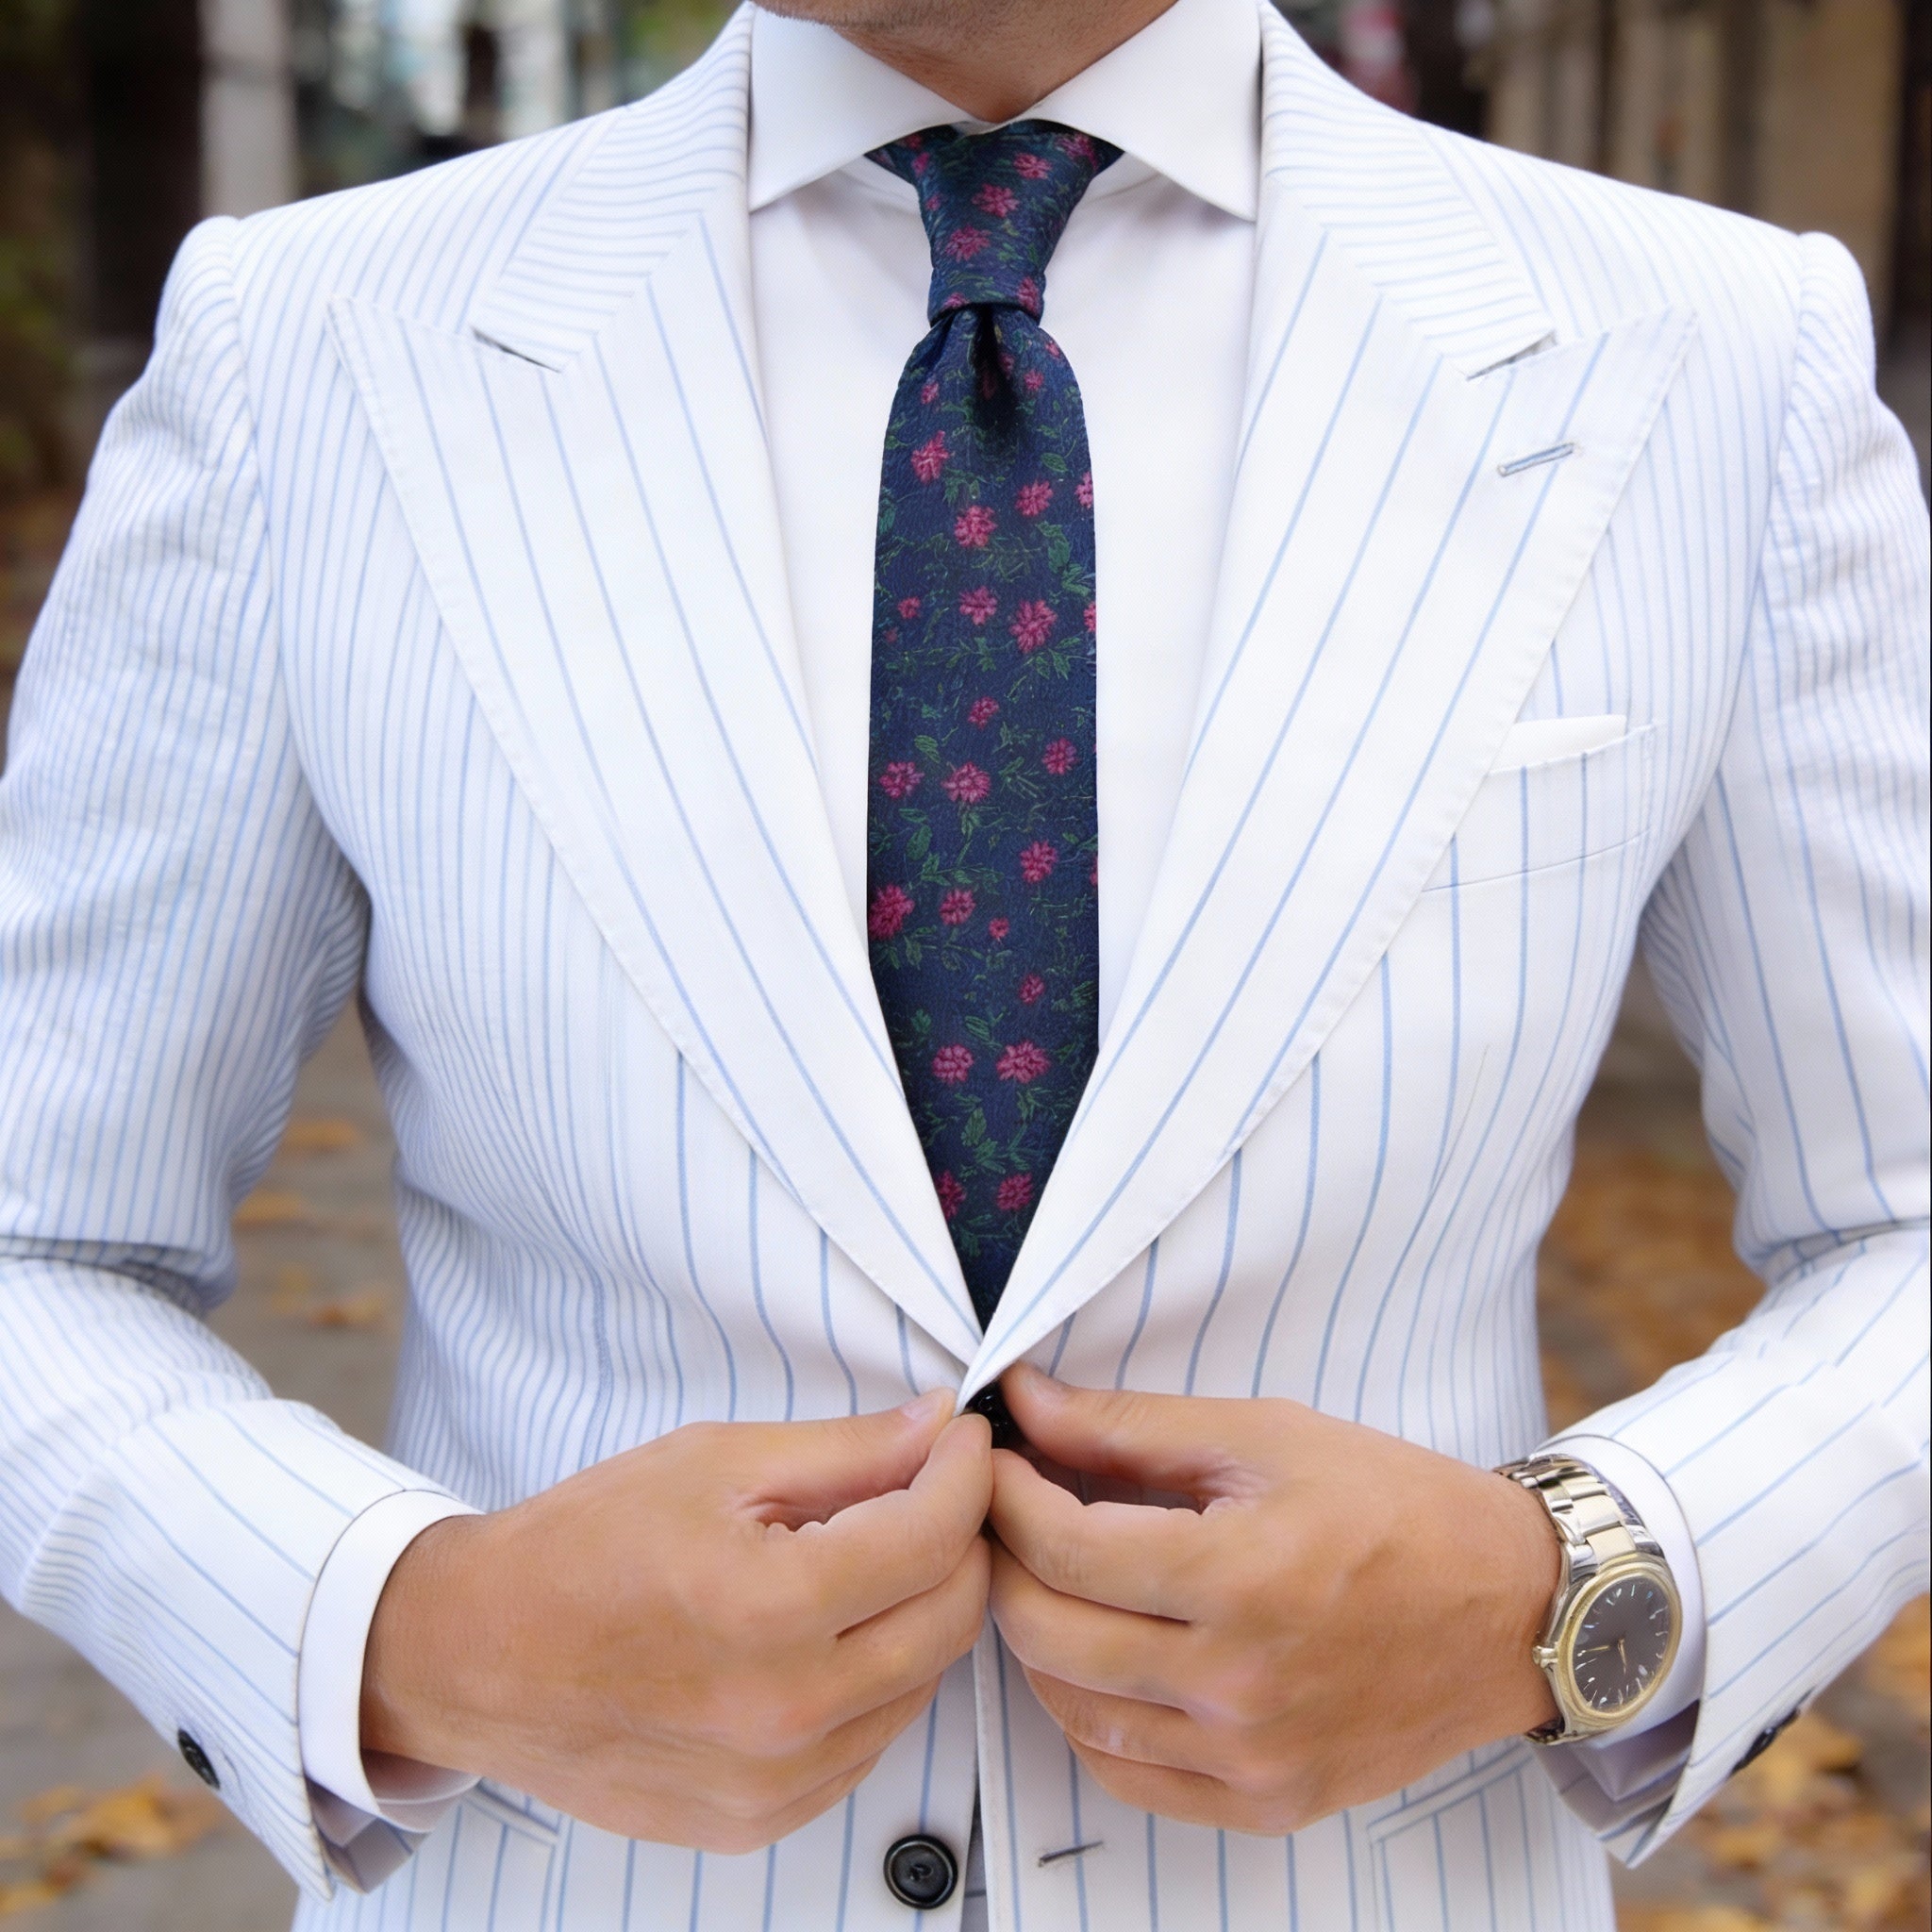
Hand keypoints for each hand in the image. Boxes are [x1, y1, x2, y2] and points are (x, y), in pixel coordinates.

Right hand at [362, 1393, 991, 1851]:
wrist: (477, 1656)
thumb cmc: (579, 1550)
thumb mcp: (714, 1462)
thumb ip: (844, 1450)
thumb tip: (936, 1428)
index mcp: (769, 1610)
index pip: (933, 1537)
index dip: (966, 1473)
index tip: (964, 1440)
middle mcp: (783, 1713)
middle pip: (950, 1618)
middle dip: (962, 1539)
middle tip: (936, 1488)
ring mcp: (775, 1783)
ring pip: (921, 1684)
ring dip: (923, 1610)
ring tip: (875, 1554)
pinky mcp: (761, 1820)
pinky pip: (870, 1744)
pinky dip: (878, 1679)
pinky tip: (834, 1630)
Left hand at [986, 1364, 1558, 1834]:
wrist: (1509, 1609)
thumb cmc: (1395, 1507)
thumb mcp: (1265, 1436)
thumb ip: (1131, 1425)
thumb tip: (1027, 1402)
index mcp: (1241, 1578)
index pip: (1063, 1549)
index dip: (1006, 1497)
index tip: (994, 1461)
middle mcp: (1240, 1684)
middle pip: (1048, 1634)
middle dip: (1004, 1562)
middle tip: (1007, 1514)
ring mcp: (1252, 1757)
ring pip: (1073, 1712)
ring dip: (1037, 1640)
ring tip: (1051, 1578)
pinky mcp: (1266, 1802)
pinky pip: (1129, 1774)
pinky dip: (1090, 1716)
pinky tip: (1099, 1658)